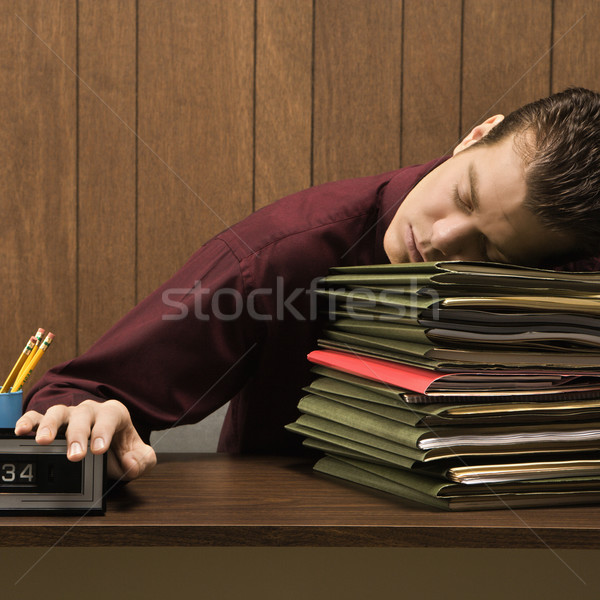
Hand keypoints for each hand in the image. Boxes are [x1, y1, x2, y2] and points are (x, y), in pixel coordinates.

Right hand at [14, 399, 156, 480]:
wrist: (109, 449)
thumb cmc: (121, 448)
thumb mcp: (139, 456)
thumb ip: (143, 460)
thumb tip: (131, 463)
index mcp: (114, 414)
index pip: (110, 417)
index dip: (103, 432)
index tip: (98, 450)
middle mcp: (91, 411)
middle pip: (83, 415)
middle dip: (78, 435)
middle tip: (75, 455)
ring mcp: (69, 415)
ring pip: (59, 413)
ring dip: (51, 426)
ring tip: (44, 441)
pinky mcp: (50, 422)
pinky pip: (37, 417)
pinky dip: (29, 421)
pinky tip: (23, 431)